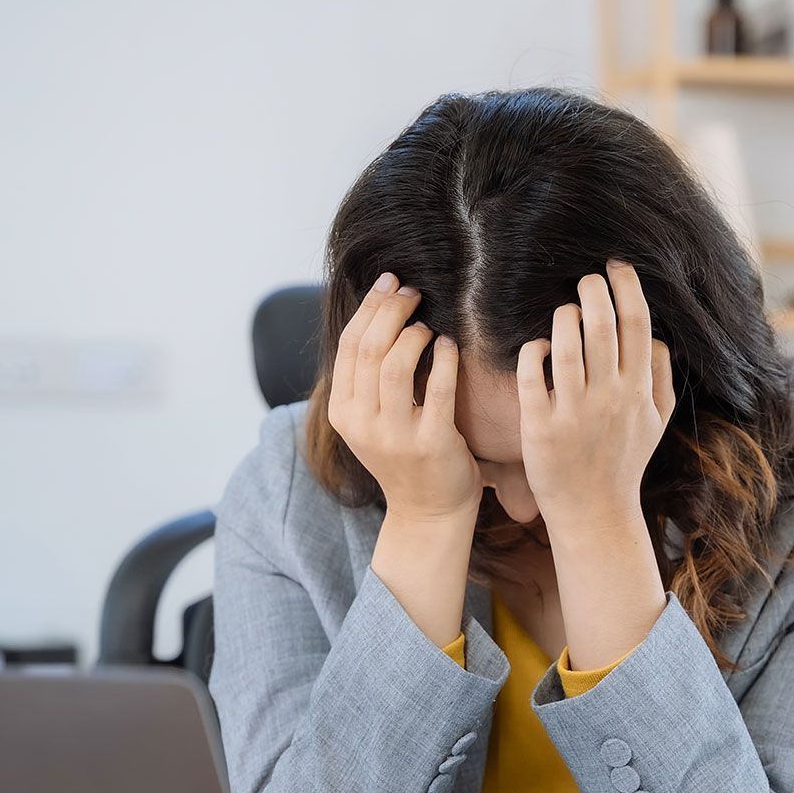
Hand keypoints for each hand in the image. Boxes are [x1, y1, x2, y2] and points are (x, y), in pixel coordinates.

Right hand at [327, 273, 478, 524]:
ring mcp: (395, 436)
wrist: (429, 510)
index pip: (349, 346)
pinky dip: (445, 360)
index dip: (370, 307)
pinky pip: (438, 388)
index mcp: (343, 412)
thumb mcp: (372, 419)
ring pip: (395, 365)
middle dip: (392, 311)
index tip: (389, 282)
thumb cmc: (406, 454)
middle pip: (369, 349)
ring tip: (429, 327)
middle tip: (413, 291)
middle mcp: (362, 424)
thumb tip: (379, 309)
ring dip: (415, 335)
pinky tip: (451, 347)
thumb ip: (369, 376)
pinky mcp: (432, 443)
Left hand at [517, 260, 675, 669]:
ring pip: (567, 345)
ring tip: (564, 310)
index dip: (627, 288)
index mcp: (638, 392)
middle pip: (603, 327)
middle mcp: (609, 398)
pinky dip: (534, 351)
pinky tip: (537, 346)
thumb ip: (660, 378)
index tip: (616, 266)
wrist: (594, 512)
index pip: (637, 326)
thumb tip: (657, 338)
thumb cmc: (624, 463)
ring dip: (564, 316)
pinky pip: (533, 374)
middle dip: (594, 291)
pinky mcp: (540, 426)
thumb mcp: (657, 423)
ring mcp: (574, 412)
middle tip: (586, 279)